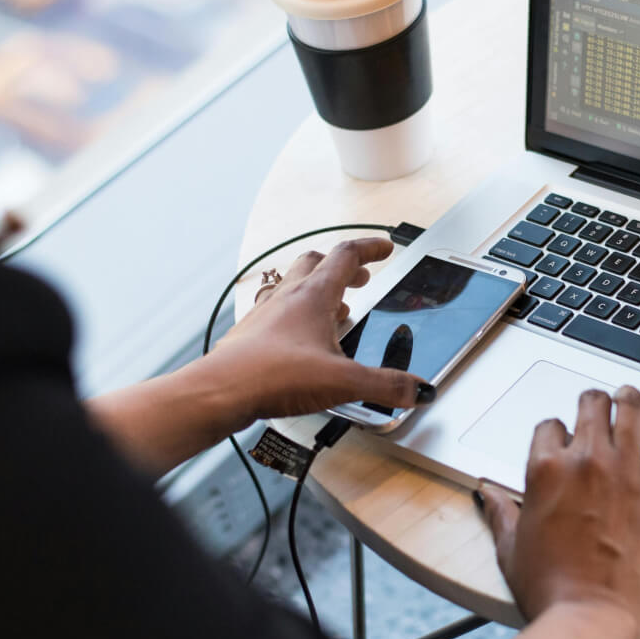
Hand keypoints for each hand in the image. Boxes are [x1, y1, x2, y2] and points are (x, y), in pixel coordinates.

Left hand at [199, 237, 430, 427]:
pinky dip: (296, 315)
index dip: (370, 248)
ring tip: (336, 310)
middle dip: (342, 267)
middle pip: (316, 263)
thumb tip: (418, 389)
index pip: (347, 255)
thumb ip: (385, 386)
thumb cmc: (274, 375)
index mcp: (314, 295)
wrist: (221, 390)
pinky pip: (277, 312)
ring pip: (294, 285)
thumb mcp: (343, 382)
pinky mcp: (252, 335)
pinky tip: (302, 340)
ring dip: (318, 290)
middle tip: (360, 278)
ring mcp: (266, 314)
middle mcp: (288, 297)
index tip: (385, 247)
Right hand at [478, 386, 639, 638]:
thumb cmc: (551, 589)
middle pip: (592, 403)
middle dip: (593, 404)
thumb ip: (500, 512)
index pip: (550, 425)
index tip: (564, 445)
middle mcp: (586, 460)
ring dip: (629, 401)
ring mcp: (627, 471)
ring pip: (632, 408)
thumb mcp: (510, 548)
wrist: (592, 617)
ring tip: (629, 402)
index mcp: (545, 468)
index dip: (557, 434)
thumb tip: (486, 493)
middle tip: (598, 411)